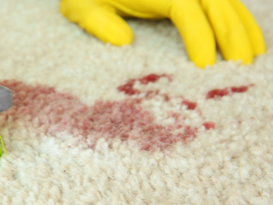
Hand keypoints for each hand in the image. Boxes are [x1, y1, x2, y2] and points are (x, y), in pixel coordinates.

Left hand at [60, 0, 265, 67]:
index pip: (186, 8)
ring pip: (226, 0)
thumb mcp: (81, 8)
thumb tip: (124, 41)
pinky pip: (223, 1)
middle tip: (240, 68)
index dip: (199, 35)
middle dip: (232, 35)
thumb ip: (98, 22)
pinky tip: (251, 41)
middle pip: (216, 3)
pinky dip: (239, 19)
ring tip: (252, 59)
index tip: (204, 66)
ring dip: (243, 28)